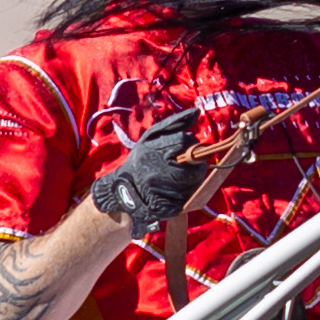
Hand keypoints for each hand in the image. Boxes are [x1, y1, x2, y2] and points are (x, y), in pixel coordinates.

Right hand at [90, 106, 209, 225]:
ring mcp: (162, 192)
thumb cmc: (141, 160)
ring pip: (194, 182)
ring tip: (179, 175)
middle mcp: (156, 172)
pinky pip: (189, 197)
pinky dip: (188, 192)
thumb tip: (196, 112)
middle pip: (194, 164)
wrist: (123, 192)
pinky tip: (176, 188)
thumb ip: (174, 124)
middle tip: (186, 162)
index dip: (188, 142)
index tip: (185, 145)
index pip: (184, 141)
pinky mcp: (168, 208)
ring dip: (193, 177)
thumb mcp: (151, 138)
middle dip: (195, 162)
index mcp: (152, 152)